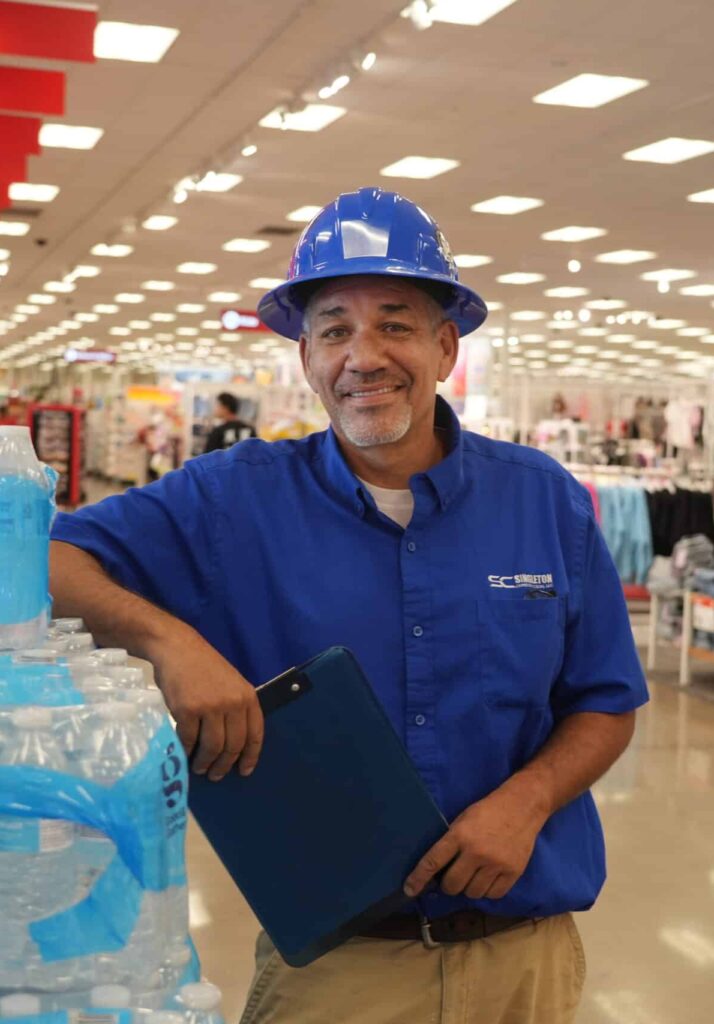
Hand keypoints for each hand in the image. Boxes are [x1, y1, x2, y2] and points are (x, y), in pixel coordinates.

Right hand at [150, 628, 263, 782]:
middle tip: (216, 775)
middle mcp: (232, 703)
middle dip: (225, 765)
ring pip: (212, 747)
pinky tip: (185, 754)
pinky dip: (186, 751)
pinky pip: (188, 740)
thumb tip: (234, 744)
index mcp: (247, 696)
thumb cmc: (203, 666)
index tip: (244, 771)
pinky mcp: (187, 710)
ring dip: (205, 763)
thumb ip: (236, 708)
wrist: (177, 647)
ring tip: (200, 768)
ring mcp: (210, 707)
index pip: (255, 734)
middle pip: (233, 745)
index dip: (250, 756)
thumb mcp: (231, 683)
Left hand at [403, 779, 548, 901]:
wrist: (522, 806)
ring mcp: (496, 864)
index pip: (433, 861)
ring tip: (474, 874)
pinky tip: (488, 878)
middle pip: (452, 885)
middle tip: (453, 876)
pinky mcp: (513, 872)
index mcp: (460, 835)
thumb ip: (451, 842)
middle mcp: (476, 852)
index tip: (409, 890)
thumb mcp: (463, 819)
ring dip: (469, 888)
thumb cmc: (488, 811)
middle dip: (448, 884)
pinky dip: (487, 890)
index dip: (418, 878)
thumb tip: (435, 869)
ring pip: (472, 893)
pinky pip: (492, 895)